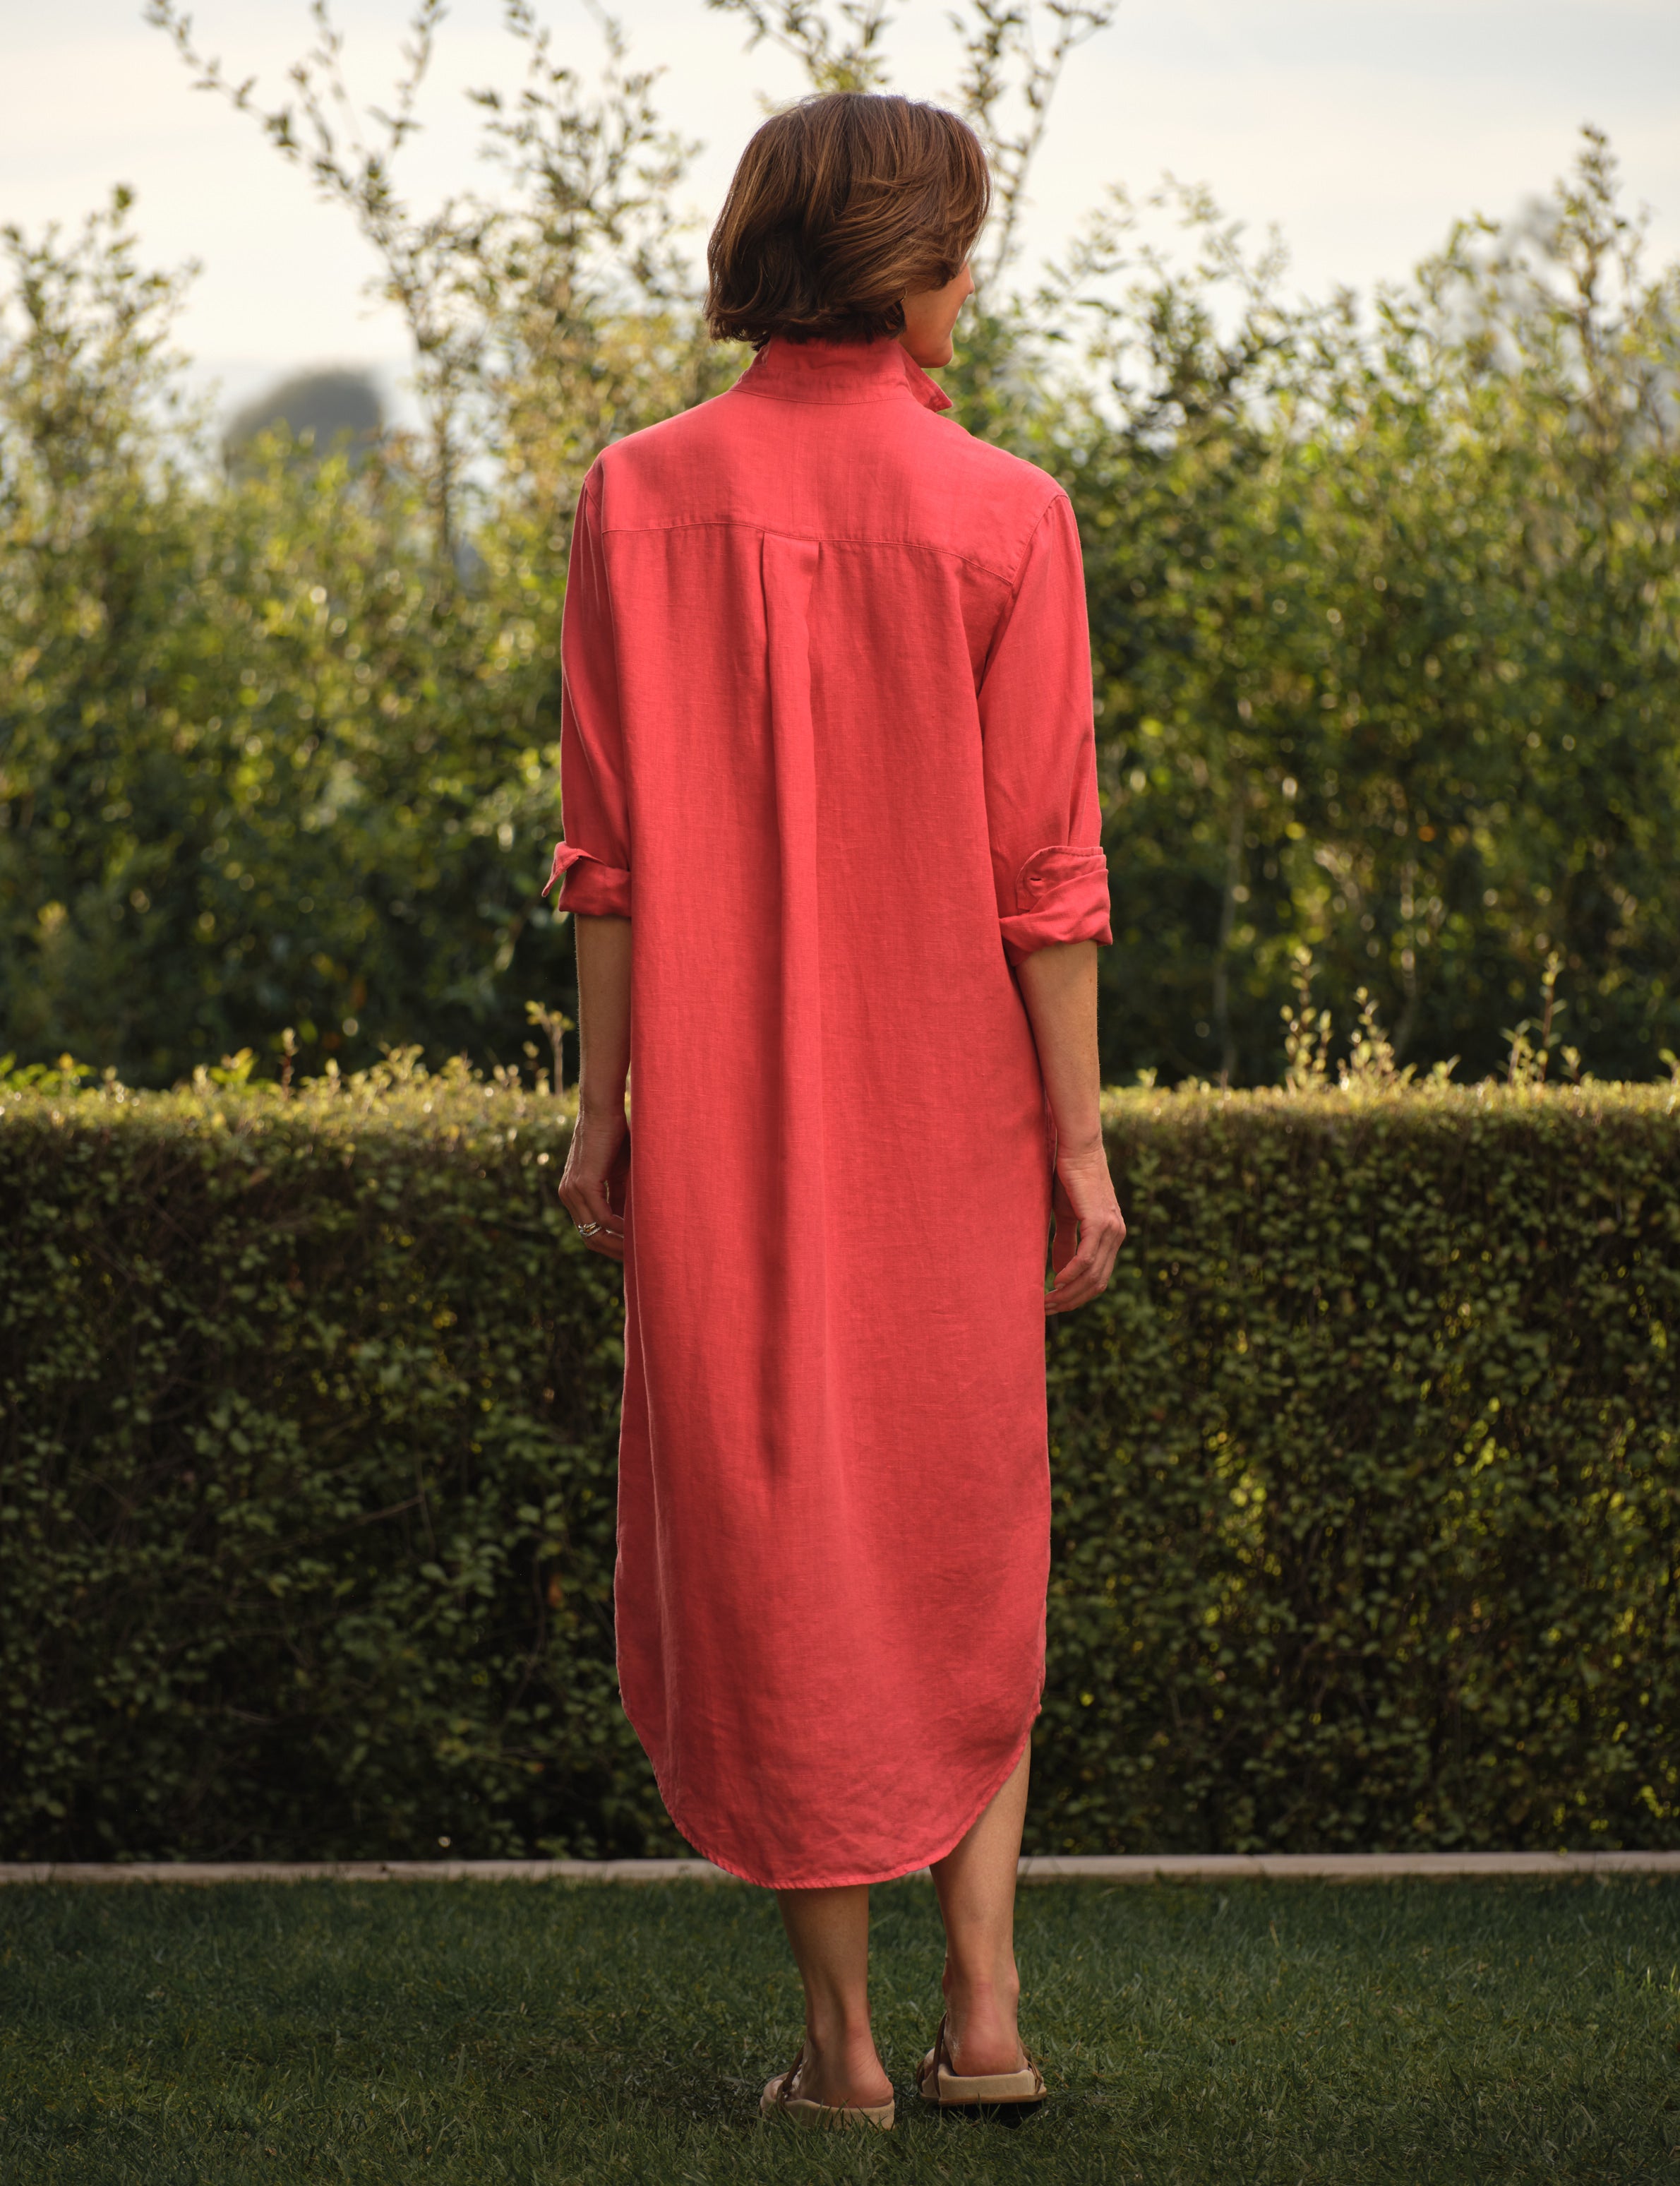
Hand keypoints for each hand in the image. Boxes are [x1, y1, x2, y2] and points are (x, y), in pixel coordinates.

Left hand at [558, 1104, 627, 1261]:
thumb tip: (630, 1224)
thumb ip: (619, 1197)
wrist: (602, 1110)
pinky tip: (635, 1231)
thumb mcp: (618, 1174)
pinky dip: (619, 1228)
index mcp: (573, 1194)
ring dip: (618, 1244)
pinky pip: (601, 1217)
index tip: (632, 1252)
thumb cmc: (614, 1136)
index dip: (610, 1246)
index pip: (589, 1232)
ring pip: (594, 1232)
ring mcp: (572, 1191)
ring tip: (640, 1250)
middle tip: (639, 1258)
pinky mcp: (583, 1183)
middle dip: (614, 1252)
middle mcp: (568, 1195)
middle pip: (589, 1239)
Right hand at [1045, 1140, 1124, 1313]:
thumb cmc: (1071, 1179)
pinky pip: (1086, 1258)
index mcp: (1113, 1236)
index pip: (1099, 1279)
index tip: (1056, 1305)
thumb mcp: (1067, 1217)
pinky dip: (1071, 1273)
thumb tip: (1061, 1273)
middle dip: (1071, 1301)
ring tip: (1048, 1300)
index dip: (1078, 1297)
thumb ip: (1066, 1244)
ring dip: (1068, 1292)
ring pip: (1092, 1275)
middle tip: (1047, 1309)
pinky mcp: (1099, 1221)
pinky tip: (1056, 1281)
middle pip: (1097, 1283)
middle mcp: (1117, 1235)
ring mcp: (1111, 1229)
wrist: (1078, 1149)